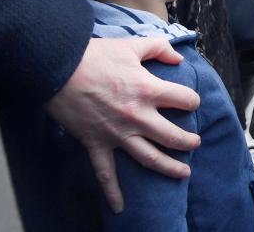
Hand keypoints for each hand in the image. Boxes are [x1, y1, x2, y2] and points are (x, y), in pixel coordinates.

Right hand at [45, 38, 200, 212]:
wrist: (57, 67)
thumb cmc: (95, 55)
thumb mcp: (132, 45)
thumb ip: (159, 48)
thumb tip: (178, 59)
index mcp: (149, 90)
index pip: (185, 100)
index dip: (192, 101)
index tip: (191, 103)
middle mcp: (137, 116)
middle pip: (173, 136)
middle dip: (189, 141)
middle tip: (195, 143)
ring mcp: (117, 134)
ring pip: (150, 158)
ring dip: (170, 168)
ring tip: (184, 173)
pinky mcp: (96, 144)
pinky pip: (106, 174)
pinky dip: (113, 193)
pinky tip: (120, 208)